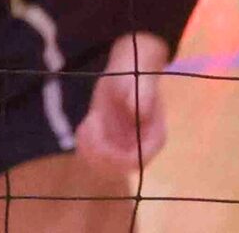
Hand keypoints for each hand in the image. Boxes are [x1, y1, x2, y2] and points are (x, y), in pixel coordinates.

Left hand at [73, 32, 172, 170]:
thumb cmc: (137, 76)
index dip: (116, 157)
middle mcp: (138, 146)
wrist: (128, 71)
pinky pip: (94, 150)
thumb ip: (142, 97)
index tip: (100, 135)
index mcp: (153, 138)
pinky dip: (85, 141)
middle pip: (117, 167)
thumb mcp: (139, 83)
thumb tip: (139, 112)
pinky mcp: (108, 138)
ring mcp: (122, 144)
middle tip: (89, 125)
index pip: (136, 161)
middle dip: (99, 152)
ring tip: (88, 121)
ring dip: (90, 147)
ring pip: (102, 162)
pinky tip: (86, 121)